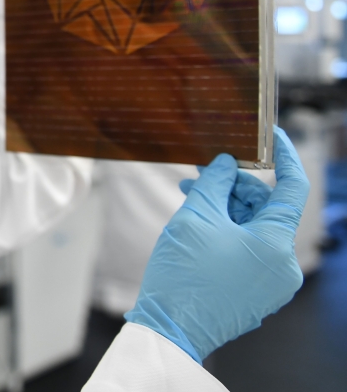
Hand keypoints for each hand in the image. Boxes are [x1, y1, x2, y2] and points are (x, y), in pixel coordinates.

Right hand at [124, 128, 309, 362]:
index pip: (293, 187)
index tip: (270, 136)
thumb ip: (215, 183)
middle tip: (203, 170)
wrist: (170, 327)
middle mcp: (284, 264)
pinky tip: (199, 221)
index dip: (284, 156)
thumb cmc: (182, 275)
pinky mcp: (257, 292)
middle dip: (236, 186)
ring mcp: (272, 282)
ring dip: (227, 208)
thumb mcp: (195, 217)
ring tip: (191, 195)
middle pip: (268, 208)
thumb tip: (227, 164)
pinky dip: (228, 231)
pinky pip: (249, 250)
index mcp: (275, 243)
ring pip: (256, 229)